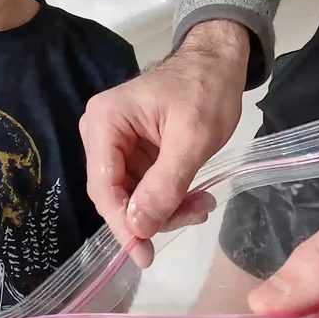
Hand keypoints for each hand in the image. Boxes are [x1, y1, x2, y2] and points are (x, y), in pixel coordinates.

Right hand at [81, 20, 249, 264]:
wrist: (218, 62)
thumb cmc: (206, 89)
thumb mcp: (192, 138)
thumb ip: (164, 185)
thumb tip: (138, 228)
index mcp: (104, 123)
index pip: (103, 186)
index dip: (123, 224)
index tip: (144, 255)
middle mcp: (100, 134)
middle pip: (115, 195)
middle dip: (151, 215)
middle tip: (195, 215)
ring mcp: (116, 144)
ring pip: (131, 197)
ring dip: (166, 209)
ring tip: (203, 204)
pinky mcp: (133, 153)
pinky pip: (144, 188)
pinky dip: (169, 199)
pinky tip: (196, 198)